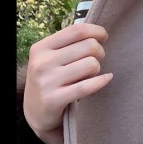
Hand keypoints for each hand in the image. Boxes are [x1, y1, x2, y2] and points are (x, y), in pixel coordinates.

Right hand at [23, 23, 113, 143]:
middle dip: (100, 52)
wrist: (35, 113)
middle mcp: (41, 63)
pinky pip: (87, 86)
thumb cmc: (50, 79)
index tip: (104, 37)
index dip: (97, 31)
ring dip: (97, 69)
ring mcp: (46, 82)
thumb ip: (69, 43)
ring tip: (91, 74)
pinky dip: (102, 81)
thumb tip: (98, 31)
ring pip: (91, 64)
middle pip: (89, 46)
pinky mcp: (53, 100)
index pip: (77, 30)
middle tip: (96, 60)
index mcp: (41, 48)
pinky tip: (107, 79)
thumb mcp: (50, 58)